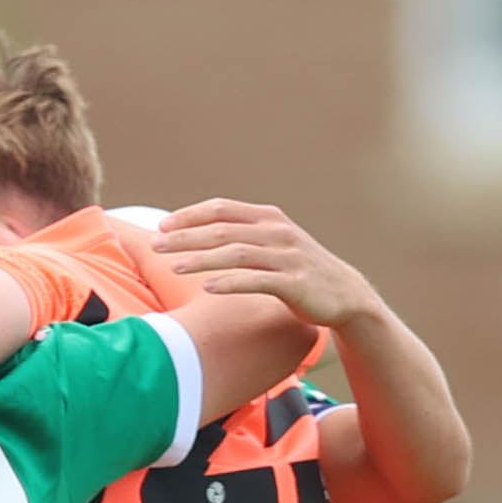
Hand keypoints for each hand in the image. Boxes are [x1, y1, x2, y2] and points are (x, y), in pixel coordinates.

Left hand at [148, 199, 378, 333]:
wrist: (344, 294)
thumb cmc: (297, 271)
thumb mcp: (271, 244)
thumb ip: (241, 236)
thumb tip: (196, 236)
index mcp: (268, 218)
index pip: (222, 208)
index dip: (190, 215)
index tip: (162, 226)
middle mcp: (277, 232)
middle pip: (223, 229)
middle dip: (186, 236)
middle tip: (156, 245)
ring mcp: (287, 256)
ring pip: (236, 253)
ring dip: (202, 259)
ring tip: (175, 267)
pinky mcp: (295, 283)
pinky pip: (257, 280)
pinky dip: (231, 282)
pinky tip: (207, 287)